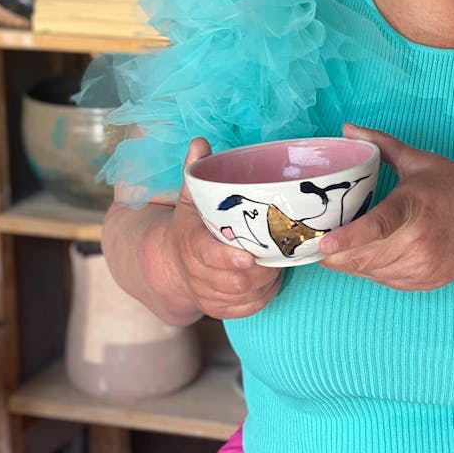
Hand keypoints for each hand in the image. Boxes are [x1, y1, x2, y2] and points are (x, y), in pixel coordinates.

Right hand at [159, 138, 282, 319]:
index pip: (208, 255)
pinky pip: (248, 309)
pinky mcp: (220, 309)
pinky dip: (264, 296)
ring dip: (267, 282)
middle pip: (234, 280)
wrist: (170, 263)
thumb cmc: (189, 225)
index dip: (229, 258)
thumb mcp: (189, 197)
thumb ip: (195, 171)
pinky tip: (273, 279)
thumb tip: (200, 143)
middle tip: (282, 252)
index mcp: (190, 244)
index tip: (250, 256)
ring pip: (244, 296)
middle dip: (261, 270)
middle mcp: (196, 273)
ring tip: (282, 262)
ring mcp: (208, 294)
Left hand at [318, 125, 453, 290]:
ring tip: (335, 249)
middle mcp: (417, 242)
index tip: (322, 244)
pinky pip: (384, 280)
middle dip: (334, 256)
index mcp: (414, 207)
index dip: (347, 239)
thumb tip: (348, 129)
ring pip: (371, 272)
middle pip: (364, 257)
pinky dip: (370, 270)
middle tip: (312, 244)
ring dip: (350, 264)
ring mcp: (420, 266)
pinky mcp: (422, 282)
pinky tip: (367, 255)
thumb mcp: (422, 161)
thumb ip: (382, 145)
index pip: (377, 228)